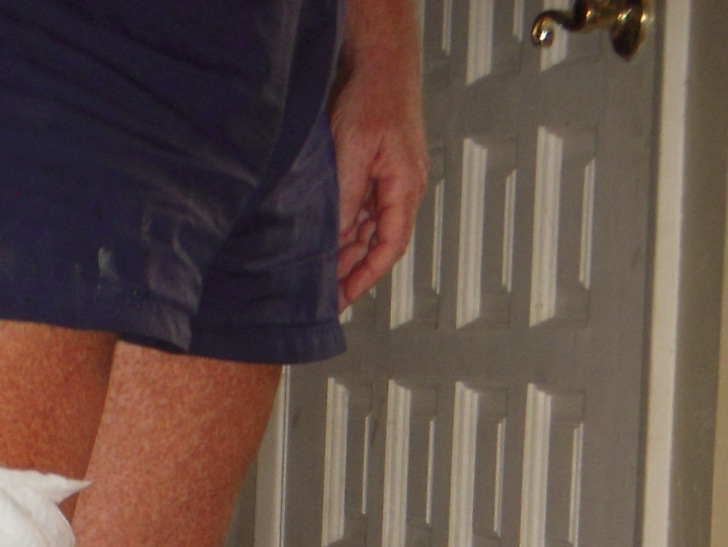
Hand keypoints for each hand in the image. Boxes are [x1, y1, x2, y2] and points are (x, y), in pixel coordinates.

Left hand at [330, 6, 427, 308]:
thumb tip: (335, 238)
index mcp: (404, 189)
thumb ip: (345, 197)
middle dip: (354, 271)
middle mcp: (403, 192)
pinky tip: (328, 241)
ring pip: (370, 229)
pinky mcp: (379, 175)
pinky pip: (365, 211)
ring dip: (349, 251)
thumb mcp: (352, 151)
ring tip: (323, 276)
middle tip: (328, 297)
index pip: (390, 245)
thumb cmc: (374, 101)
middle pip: (379, 243)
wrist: (383, 67)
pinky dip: (348, 229)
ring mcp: (392, 184)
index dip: (368, 275)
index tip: (346, 296)